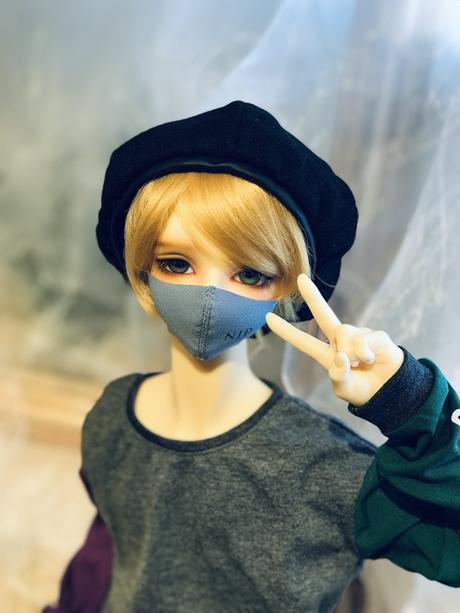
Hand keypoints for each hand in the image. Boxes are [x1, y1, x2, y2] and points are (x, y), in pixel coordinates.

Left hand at [265, 273, 403, 405]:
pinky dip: (364, 354)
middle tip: (300, 278)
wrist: (391, 392)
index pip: (303, 342)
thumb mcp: (345, 389)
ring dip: (350, 351)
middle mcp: (340, 341)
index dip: (286, 331)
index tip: (268, 318)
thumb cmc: (364, 391)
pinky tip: (370, 361)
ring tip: (360, 365)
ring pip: (344, 332)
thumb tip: (341, 356)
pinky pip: (363, 339)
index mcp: (327, 355)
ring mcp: (358, 335)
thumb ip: (338, 376)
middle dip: (312, 296)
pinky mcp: (375, 336)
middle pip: (323, 315)